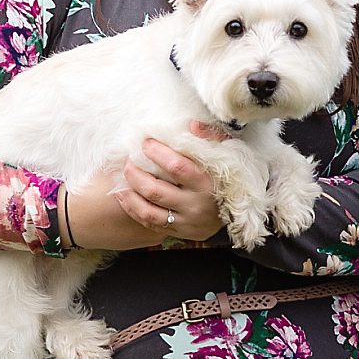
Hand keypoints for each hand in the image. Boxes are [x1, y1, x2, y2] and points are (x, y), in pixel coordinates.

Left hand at [117, 122, 225, 240]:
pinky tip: (123, 195)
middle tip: (128, 161)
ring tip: (122, 179)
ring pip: (149, 211)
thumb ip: (211, 138)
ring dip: (130, 194)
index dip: (158, 153)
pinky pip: (149, 224)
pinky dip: (132, 209)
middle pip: (156, 190)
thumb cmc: (226, 180)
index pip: (177, 167)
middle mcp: (195, 206)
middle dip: (136, 174)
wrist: (236, 216)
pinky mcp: (178, 233)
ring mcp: (185, 222)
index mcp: (207, 184)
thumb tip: (191, 125)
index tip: (145, 143)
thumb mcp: (227, 156)